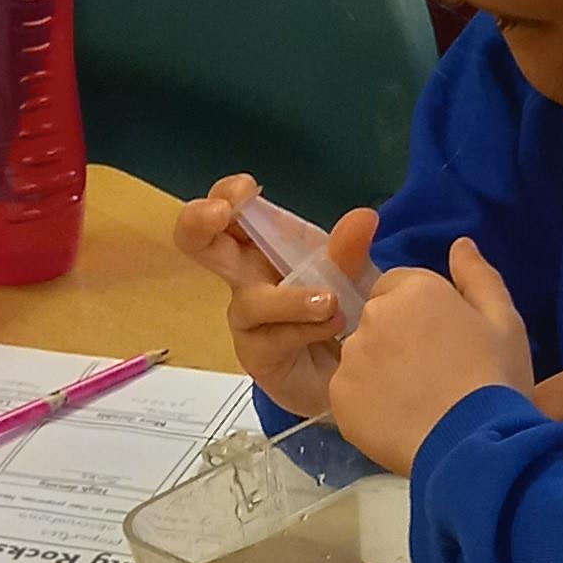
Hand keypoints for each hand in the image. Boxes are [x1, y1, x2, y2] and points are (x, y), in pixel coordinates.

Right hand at [174, 174, 377, 415]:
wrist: (347, 372)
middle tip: (221, 213)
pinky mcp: (256, 354)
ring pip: (251, 300)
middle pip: (198, 242)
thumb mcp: (349, 275)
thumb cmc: (336, 312)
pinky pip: (273, 338)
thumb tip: (364, 217)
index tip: (247, 190)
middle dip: (199, 220)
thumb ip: (349, 250)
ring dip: (292, 299)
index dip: (227, 193)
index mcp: (263, 244)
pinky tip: (335, 328)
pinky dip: (307, 330)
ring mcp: (247, 316)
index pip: (229, 208)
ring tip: (332, 302)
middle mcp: (245, 275)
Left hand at [329, 239, 535, 471]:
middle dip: (398, 337)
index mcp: (414, 290)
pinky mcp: (339, 397)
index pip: (400, 285)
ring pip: (361, 355)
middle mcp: (374, 314)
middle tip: (433, 373)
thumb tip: (460, 244)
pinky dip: (368, 403)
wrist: (473, 445)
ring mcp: (352, 357)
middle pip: (377, 318)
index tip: (444, 342)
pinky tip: (399, 420)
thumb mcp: (505, 322)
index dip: (423, 313)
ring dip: (380, 369)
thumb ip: (478, 277)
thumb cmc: (496, 379)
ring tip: (417, 401)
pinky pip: (350, 392)